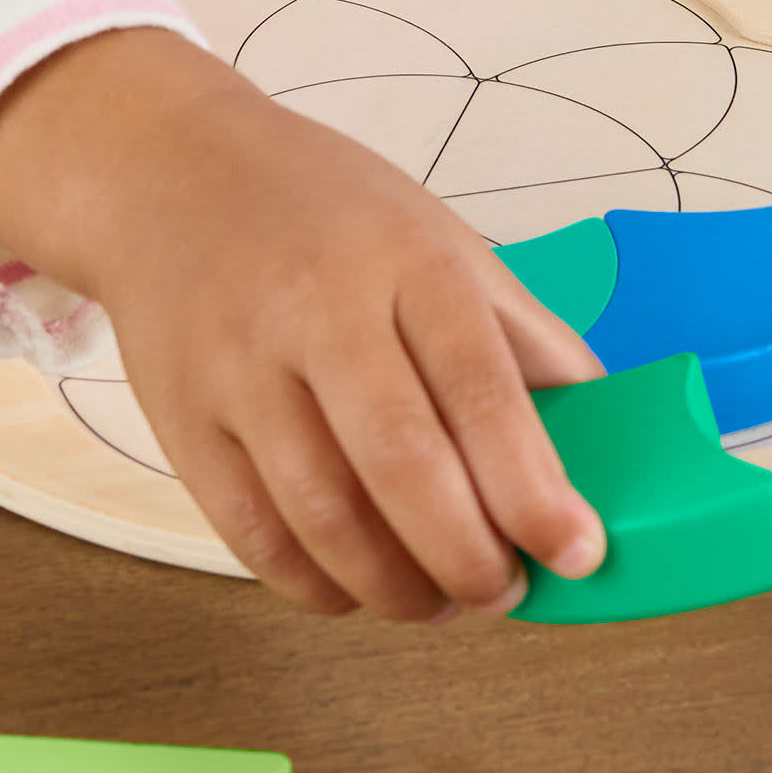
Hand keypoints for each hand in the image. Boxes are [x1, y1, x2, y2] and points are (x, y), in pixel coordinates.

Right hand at [0, 29, 606, 620]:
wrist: (167, 173)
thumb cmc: (323, 211)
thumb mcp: (438, 236)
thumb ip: (520, 334)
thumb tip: (603, 431)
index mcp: (405, 259)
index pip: (480, 386)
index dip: (533, 486)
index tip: (578, 551)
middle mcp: (318, 311)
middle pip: (400, 463)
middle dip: (467, 555)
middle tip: (504, 590)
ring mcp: (240, 371)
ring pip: (323, 518)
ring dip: (397, 588)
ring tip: (440, 599)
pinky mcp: (183, 424)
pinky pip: (253, 537)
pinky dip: (316, 586)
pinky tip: (358, 586)